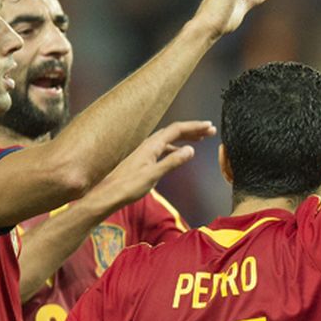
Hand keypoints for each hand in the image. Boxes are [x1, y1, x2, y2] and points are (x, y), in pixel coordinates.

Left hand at [85, 121, 216, 208]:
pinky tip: (180, 152)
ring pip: (169, 138)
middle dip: (193, 129)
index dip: (195, 126)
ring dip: (185, 137)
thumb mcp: (154, 175)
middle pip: (174, 131)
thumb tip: (191, 149)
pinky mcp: (144, 159)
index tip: (210, 126)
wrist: (109, 194)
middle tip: (210, 130)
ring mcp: (146, 151)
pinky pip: (164, 147)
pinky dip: (176, 147)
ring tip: (200, 138)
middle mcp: (149, 144)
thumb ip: (173, 162)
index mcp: (152, 145)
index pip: (177, 129)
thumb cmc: (129, 186)